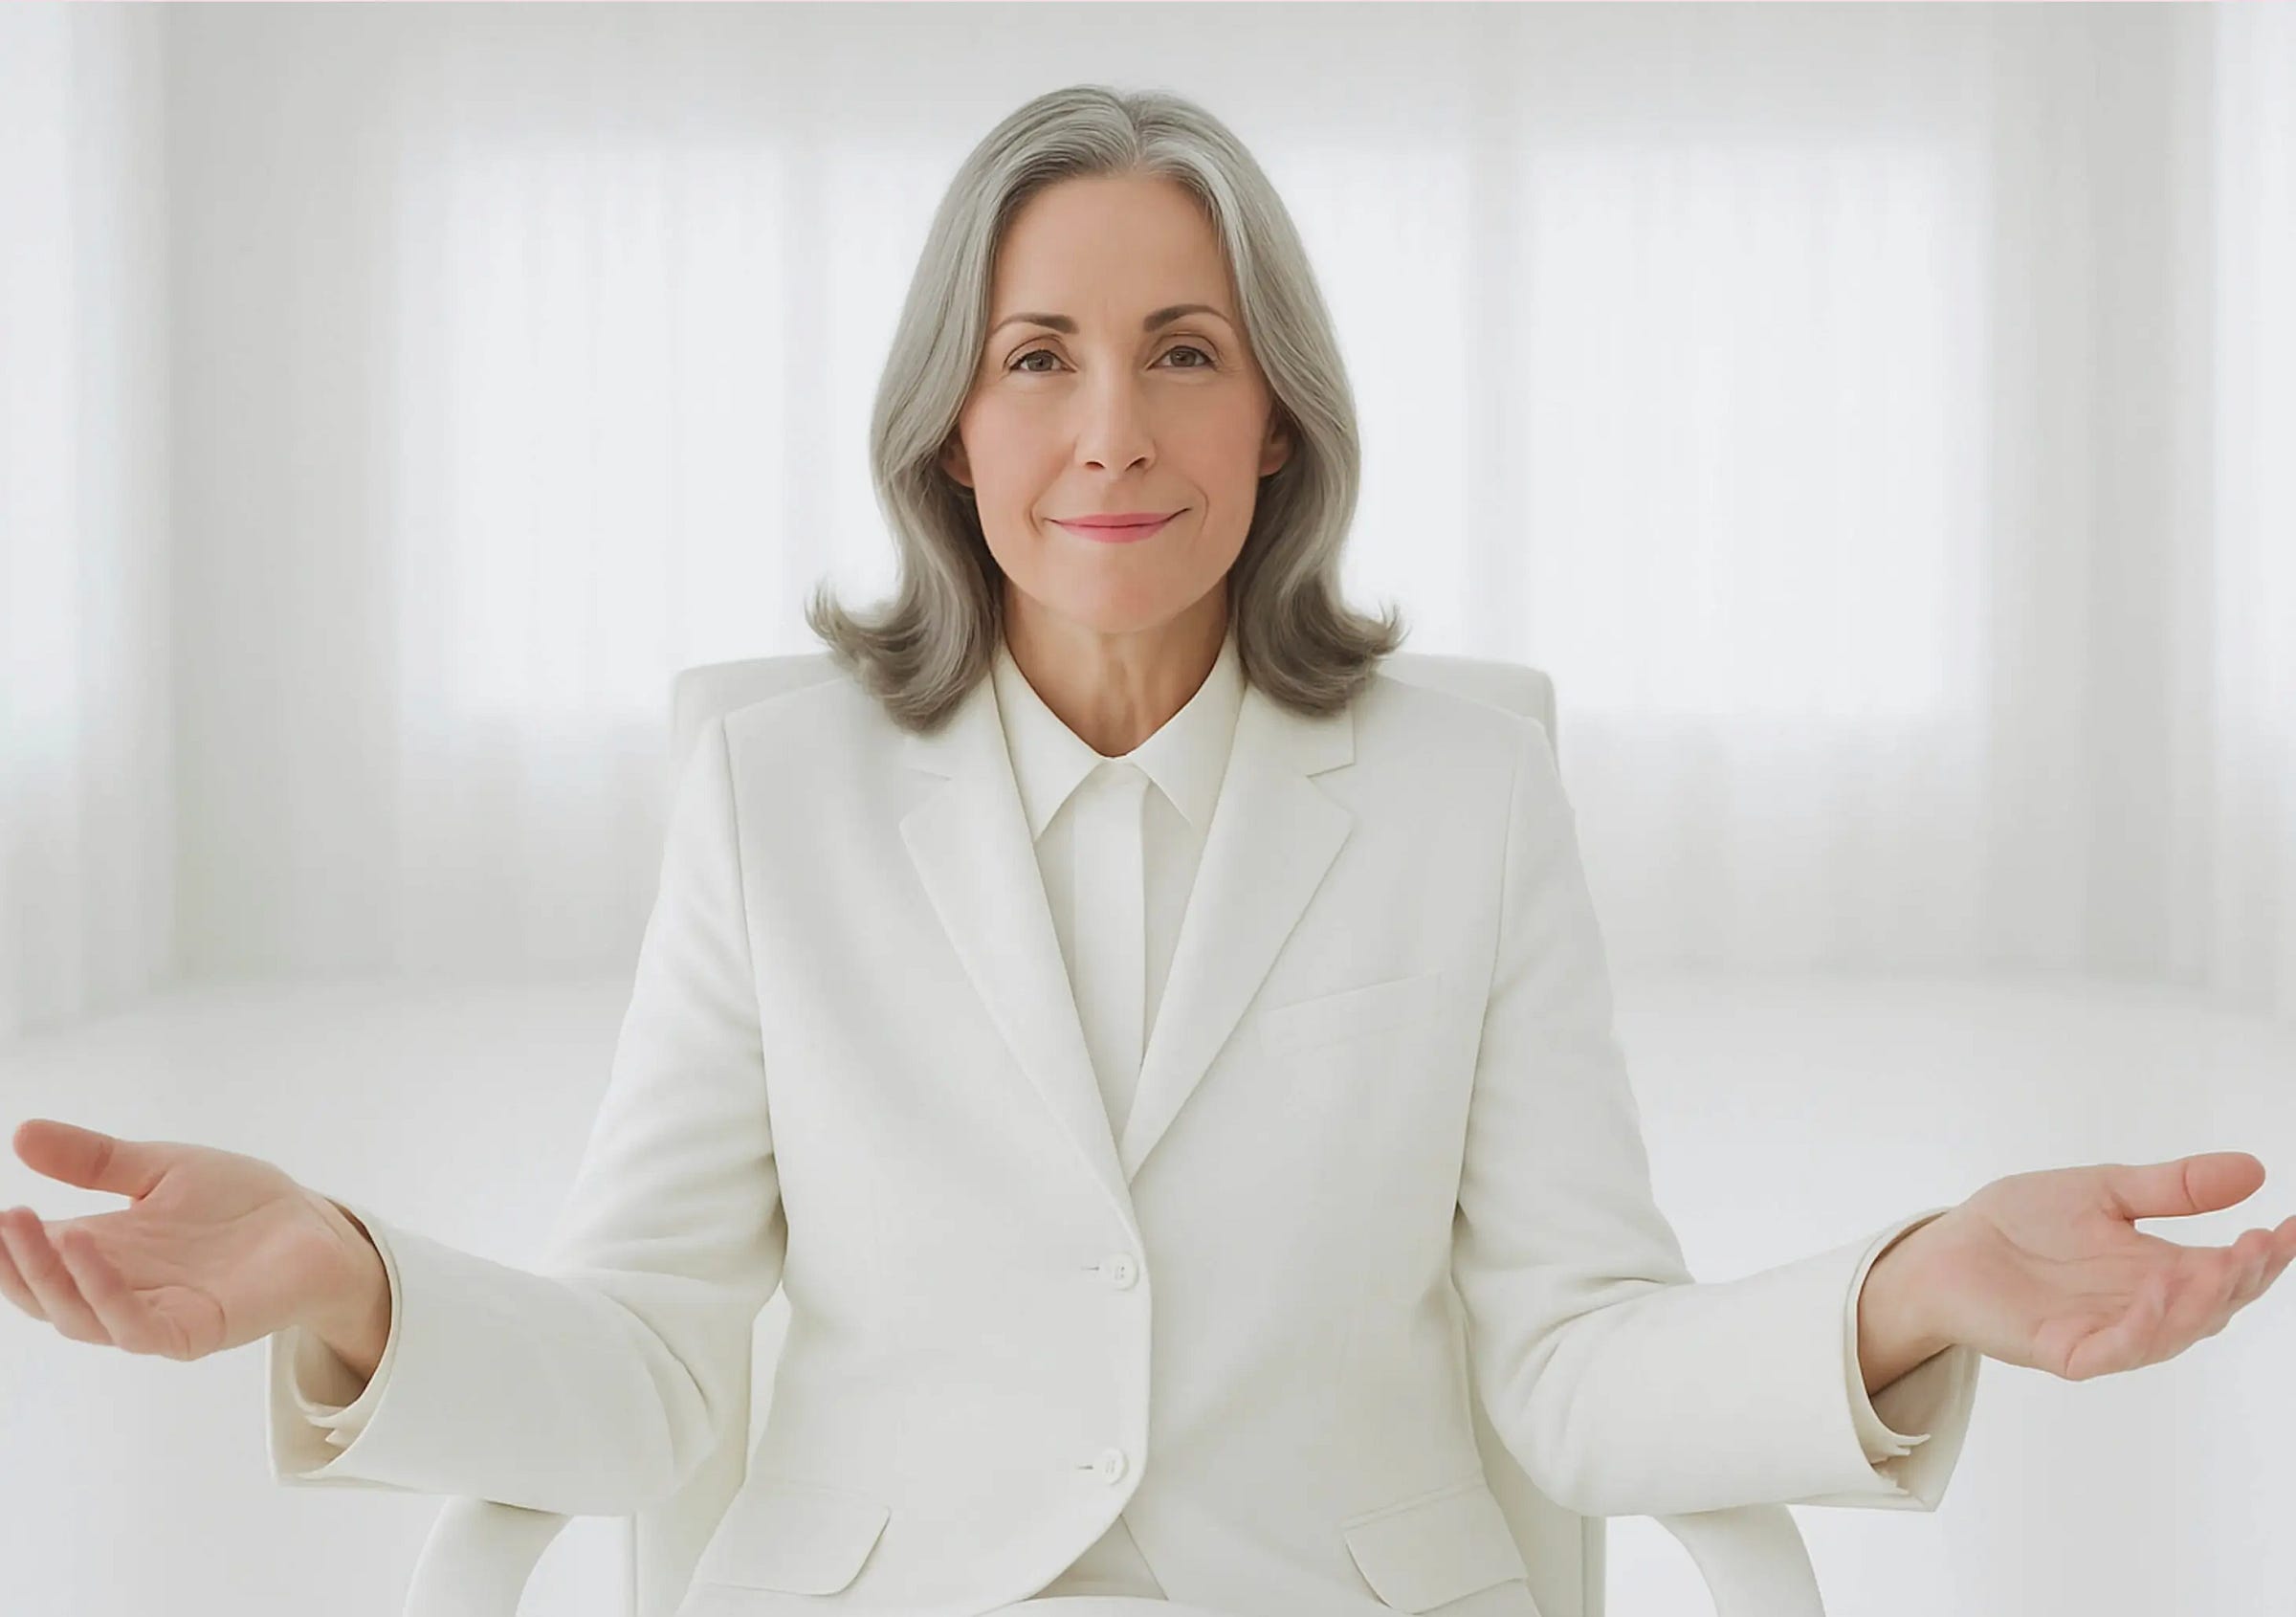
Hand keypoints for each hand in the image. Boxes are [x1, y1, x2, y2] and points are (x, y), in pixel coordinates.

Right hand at [0, 1118, 370, 1361]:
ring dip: (49, 1277)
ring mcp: (152, 1314)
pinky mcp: (192, 1331)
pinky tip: (88, 1251)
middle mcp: (118, 1287)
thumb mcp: (160, 1168)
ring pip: (80, 1315)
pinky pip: (136, 1327)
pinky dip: (104, 1293)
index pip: (33, 1256)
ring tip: (30, 1227)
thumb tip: (22, 1134)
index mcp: (102, 1251)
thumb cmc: (238, 1204)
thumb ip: (96, 1160)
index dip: (3, 1243)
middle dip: (13, 1261)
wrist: (314, 1227)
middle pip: (44, 1292)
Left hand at [1920, 1151, 2295, 1381]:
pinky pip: (2117, 1348)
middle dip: (2242, 1278)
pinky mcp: (2067, 1351)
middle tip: (2260, 1243)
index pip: (2228, 1270)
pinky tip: (2159, 1290)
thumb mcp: (2103, 1190)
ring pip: (2174, 1331)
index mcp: (2160, 1271)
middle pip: (2213, 1305)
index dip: (2267, 1255)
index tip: (2293, 1226)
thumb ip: (2172, 1187)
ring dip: (2201, 1301)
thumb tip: (2254, 1169)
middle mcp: (2144, 1307)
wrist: (1946, 1248)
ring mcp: (2108, 1333)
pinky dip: (2145, 1325)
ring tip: (2219, 1263)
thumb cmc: (2020, 1223)